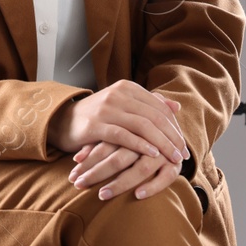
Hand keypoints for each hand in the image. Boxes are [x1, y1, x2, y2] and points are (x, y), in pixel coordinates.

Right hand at [46, 79, 188, 164]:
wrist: (62, 121)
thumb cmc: (97, 117)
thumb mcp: (123, 107)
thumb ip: (148, 105)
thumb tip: (176, 107)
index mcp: (127, 88)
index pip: (159, 107)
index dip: (174, 126)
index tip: (183, 144)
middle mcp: (118, 94)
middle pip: (154, 116)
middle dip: (172, 137)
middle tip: (183, 154)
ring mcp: (106, 108)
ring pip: (142, 125)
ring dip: (161, 143)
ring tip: (173, 158)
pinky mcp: (96, 125)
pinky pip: (123, 135)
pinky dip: (140, 145)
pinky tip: (152, 154)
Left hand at [68, 139, 183, 200]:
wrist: (167, 137)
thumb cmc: (132, 140)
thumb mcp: (115, 138)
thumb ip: (97, 144)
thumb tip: (75, 157)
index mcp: (131, 127)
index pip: (107, 143)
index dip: (89, 157)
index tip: (73, 173)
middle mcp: (147, 139)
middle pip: (120, 156)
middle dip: (97, 172)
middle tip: (78, 184)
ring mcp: (162, 152)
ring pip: (140, 168)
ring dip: (120, 183)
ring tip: (101, 195)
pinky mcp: (175, 165)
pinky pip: (165, 177)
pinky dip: (152, 186)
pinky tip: (137, 196)